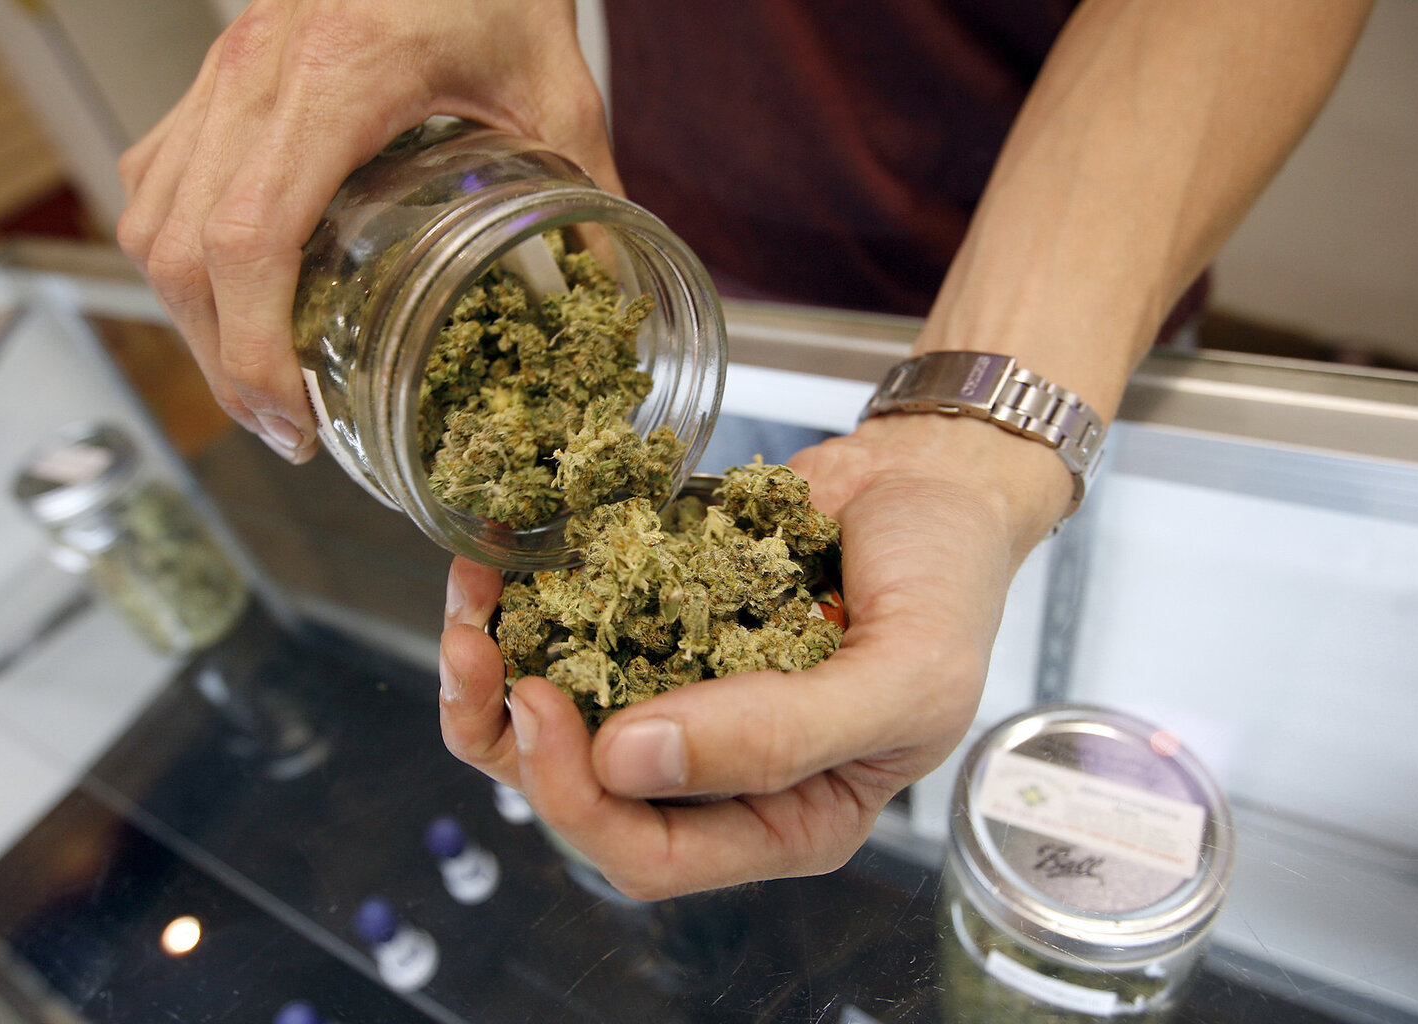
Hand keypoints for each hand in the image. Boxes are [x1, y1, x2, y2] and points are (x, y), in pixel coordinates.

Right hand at [116, 0, 615, 461]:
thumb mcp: (556, 81)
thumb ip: (585, 189)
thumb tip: (611, 293)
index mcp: (340, 75)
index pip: (250, 235)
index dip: (252, 347)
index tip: (290, 417)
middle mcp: (257, 71)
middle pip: (182, 249)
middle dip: (221, 359)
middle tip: (283, 427)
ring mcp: (224, 69)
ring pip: (147, 219)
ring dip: (189, 317)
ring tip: (254, 380)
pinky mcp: (215, 72)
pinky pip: (153, 175)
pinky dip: (174, 252)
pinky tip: (227, 296)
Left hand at [438, 413, 1071, 899]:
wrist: (933, 479)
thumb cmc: (947, 588)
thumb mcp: (902, 678)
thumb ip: (780, 736)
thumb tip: (629, 759)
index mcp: (784, 816)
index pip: (654, 854)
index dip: (580, 801)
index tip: (542, 709)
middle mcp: (713, 769)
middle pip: (580, 795)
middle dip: (513, 736)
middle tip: (480, 655)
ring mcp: (674, 690)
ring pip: (553, 720)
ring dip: (493, 672)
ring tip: (469, 606)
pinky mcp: (648, 620)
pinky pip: (567, 633)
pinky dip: (520, 604)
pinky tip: (496, 564)